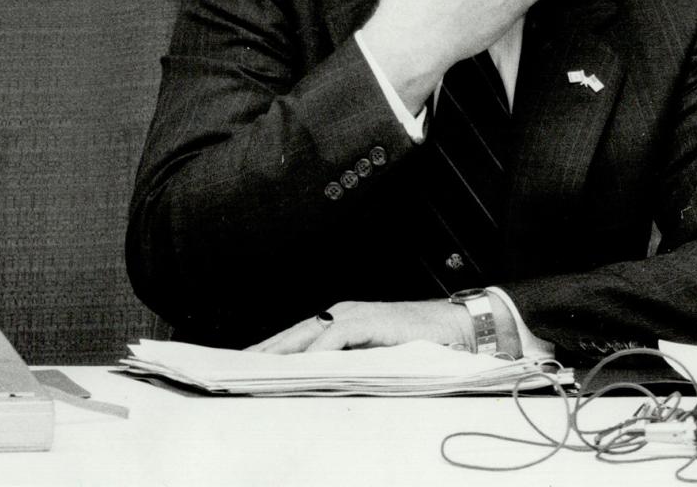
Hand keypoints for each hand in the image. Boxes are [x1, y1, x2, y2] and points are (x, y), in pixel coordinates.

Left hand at [246, 300, 471, 353]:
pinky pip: (337, 337)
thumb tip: (318, 382)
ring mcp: (354, 315)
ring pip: (309, 333)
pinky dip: (320, 351)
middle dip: (266, 351)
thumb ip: (348, 363)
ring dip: (284, 351)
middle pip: (294, 334)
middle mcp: (340, 314)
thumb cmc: (417, 345)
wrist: (456, 329)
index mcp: (339, 321)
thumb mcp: (375, 357)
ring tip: (260, 368)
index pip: (297, 337)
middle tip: (240, 366)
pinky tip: (304, 365)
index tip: (248, 364)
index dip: (272, 350)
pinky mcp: (369, 321)